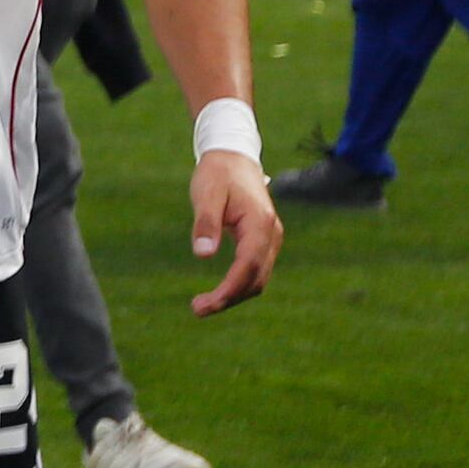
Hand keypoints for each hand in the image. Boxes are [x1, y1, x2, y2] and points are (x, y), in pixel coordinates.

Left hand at [188, 150, 281, 313]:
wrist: (233, 157)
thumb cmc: (217, 174)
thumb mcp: (206, 194)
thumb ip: (205, 223)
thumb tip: (203, 254)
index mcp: (260, 223)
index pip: (248, 266)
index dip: (229, 289)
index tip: (206, 304)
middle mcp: (271, 234)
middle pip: (256, 279)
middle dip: (229, 298)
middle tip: (197, 309)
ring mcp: (271, 239)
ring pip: (258, 279)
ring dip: (234, 295)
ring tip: (202, 304)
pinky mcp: (264, 242)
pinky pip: (255, 271)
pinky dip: (239, 285)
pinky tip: (218, 292)